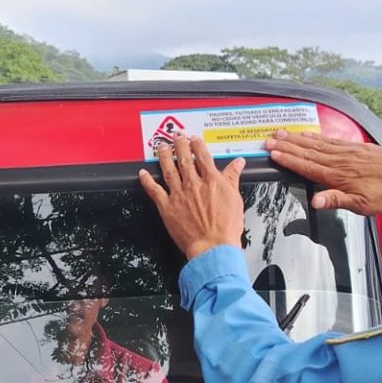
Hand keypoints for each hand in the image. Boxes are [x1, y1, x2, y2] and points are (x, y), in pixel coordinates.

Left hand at [138, 134, 245, 259]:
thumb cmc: (225, 228)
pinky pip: (154, 191)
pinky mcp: (167, 207)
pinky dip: (147, 181)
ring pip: (168, 170)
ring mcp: (179, 195)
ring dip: (164, 156)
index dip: (197, 144)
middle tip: (176, 136)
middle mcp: (193, 184)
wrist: (213, 246)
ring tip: (161, 147)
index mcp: (211, 181)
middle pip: (184, 158)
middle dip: (179, 145)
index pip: (203, 156)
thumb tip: (238, 163)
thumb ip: (233, 178)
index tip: (194, 139)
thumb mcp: (235, 199)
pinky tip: (143, 173)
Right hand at [262, 131, 381, 215]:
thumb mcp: (362, 205)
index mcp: (338, 175)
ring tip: (282, 133)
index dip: (288, 159)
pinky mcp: (356, 147)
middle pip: (308, 151)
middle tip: (269, 139)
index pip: (307, 166)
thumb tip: (315, 200)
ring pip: (317, 143)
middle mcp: (340, 160)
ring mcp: (348, 151)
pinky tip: (309, 134)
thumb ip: (336, 200)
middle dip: (287, 145)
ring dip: (298, 138)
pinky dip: (316, 136)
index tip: (273, 153)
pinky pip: (330, 140)